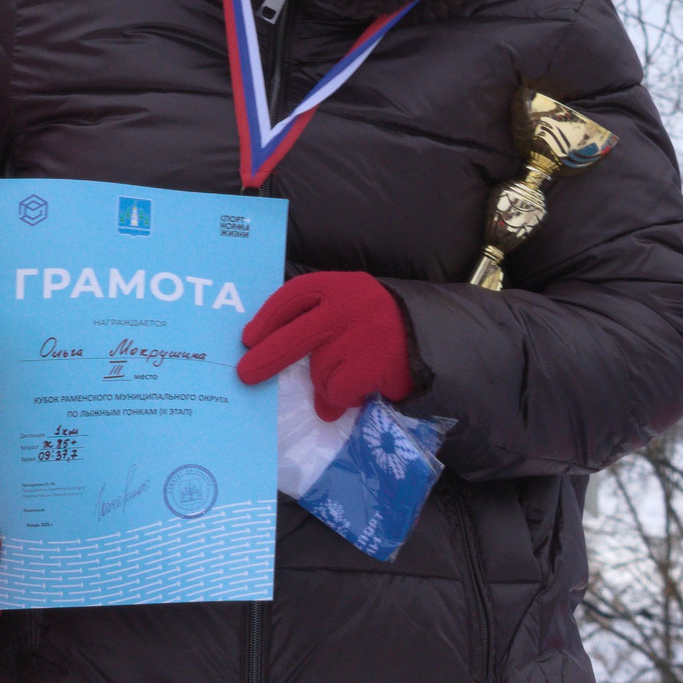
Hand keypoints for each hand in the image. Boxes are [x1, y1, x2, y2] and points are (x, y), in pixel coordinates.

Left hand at [236, 271, 412, 419]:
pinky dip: (344, 397)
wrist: (436, 340)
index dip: (267, 319)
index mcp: (338, 286)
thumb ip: (316, 325)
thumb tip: (271, 357)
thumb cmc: (380, 326)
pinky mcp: (375, 363)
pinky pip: (339, 390)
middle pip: (295, 336)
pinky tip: (362, 389)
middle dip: (267, 358)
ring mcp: (363, 334)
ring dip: (328, 383)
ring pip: (320, 371)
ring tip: (352, 375)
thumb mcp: (349, 312)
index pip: (292, 297)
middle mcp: (348, 305)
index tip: (248, 338)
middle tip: (246, 374)